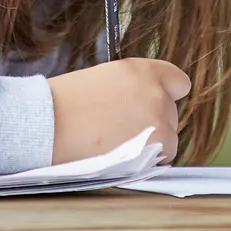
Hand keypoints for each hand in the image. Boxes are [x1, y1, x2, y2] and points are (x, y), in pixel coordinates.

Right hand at [48, 58, 189, 163]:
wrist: (51, 123)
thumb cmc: (67, 102)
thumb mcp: (105, 79)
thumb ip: (131, 90)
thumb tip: (140, 105)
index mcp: (144, 70)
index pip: (178, 83)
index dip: (165, 96)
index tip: (151, 107)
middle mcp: (157, 91)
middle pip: (170, 113)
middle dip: (152, 123)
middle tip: (122, 130)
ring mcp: (160, 118)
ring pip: (169, 137)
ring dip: (151, 143)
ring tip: (118, 145)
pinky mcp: (158, 143)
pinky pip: (163, 156)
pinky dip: (146, 160)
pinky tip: (123, 156)